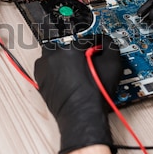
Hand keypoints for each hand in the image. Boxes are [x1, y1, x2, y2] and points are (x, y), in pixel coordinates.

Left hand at [34, 35, 121, 153]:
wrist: (82, 114)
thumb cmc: (94, 95)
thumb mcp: (113, 66)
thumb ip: (110, 46)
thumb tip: (105, 41)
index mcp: (72, 50)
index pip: (85, 39)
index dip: (94, 44)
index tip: (96, 48)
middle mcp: (55, 55)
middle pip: (68, 45)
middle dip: (76, 51)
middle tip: (84, 61)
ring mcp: (45, 66)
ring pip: (54, 53)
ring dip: (62, 58)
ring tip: (73, 69)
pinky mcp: (39, 77)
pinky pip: (46, 65)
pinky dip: (53, 68)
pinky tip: (64, 76)